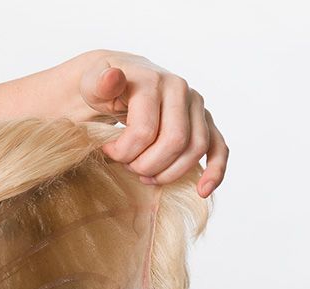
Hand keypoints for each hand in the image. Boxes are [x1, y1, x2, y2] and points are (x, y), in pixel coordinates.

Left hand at [74, 50, 227, 197]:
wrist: (116, 80)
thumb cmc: (101, 89)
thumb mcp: (90, 83)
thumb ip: (98, 83)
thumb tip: (113, 78)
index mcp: (152, 80)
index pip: (145, 131)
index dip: (124, 152)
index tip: (108, 152)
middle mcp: (180, 88)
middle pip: (174, 142)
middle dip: (148, 165)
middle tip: (129, 167)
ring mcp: (196, 105)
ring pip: (195, 149)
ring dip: (170, 173)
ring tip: (147, 176)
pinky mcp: (205, 121)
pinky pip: (219, 148)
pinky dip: (215, 172)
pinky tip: (202, 191)